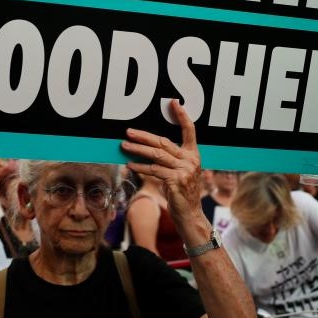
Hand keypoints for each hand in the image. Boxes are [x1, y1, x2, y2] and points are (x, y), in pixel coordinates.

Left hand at [122, 100, 202, 224]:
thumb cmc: (182, 193)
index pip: (190, 130)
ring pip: (156, 155)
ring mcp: (184, 170)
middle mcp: (191, 160)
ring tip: (124, 146)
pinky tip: (130, 164)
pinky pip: (154, 170)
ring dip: (137, 150)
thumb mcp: (179, 173)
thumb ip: (169, 160)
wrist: (190, 215)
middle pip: (164, 142)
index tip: (174, 102)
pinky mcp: (176, 180)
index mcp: (193, 154)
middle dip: (144, 136)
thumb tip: (147, 148)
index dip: (182, 116)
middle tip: (128, 131)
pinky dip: (140, 167)